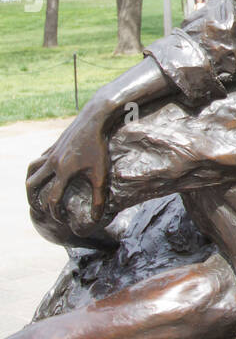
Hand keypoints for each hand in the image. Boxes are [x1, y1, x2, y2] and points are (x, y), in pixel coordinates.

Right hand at [26, 95, 112, 231]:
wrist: (94, 120)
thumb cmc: (99, 148)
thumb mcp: (101, 174)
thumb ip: (98, 198)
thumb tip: (96, 219)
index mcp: (64, 172)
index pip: (52, 199)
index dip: (55, 212)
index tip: (61, 219)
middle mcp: (53, 163)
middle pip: (32, 184)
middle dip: (33, 199)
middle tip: (38, 208)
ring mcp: (51, 153)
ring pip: (32, 169)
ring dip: (31, 182)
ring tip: (35, 192)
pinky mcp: (54, 145)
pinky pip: (39, 159)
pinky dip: (38, 169)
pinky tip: (46, 173)